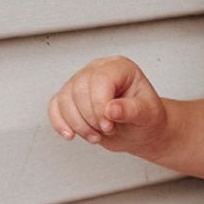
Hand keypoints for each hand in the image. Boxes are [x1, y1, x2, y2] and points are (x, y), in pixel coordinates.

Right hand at [48, 56, 168, 153]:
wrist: (141, 130)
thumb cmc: (147, 118)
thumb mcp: (148, 115)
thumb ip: (132, 110)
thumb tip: (112, 109)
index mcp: (119, 68)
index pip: (99, 80)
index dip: (99, 105)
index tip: (109, 124)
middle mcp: (98, 71)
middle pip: (78, 89)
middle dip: (90, 117)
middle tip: (106, 130)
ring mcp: (82, 83)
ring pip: (65, 99)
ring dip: (77, 124)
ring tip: (95, 136)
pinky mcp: (71, 98)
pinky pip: (56, 106)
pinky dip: (60, 123)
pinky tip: (70, 134)